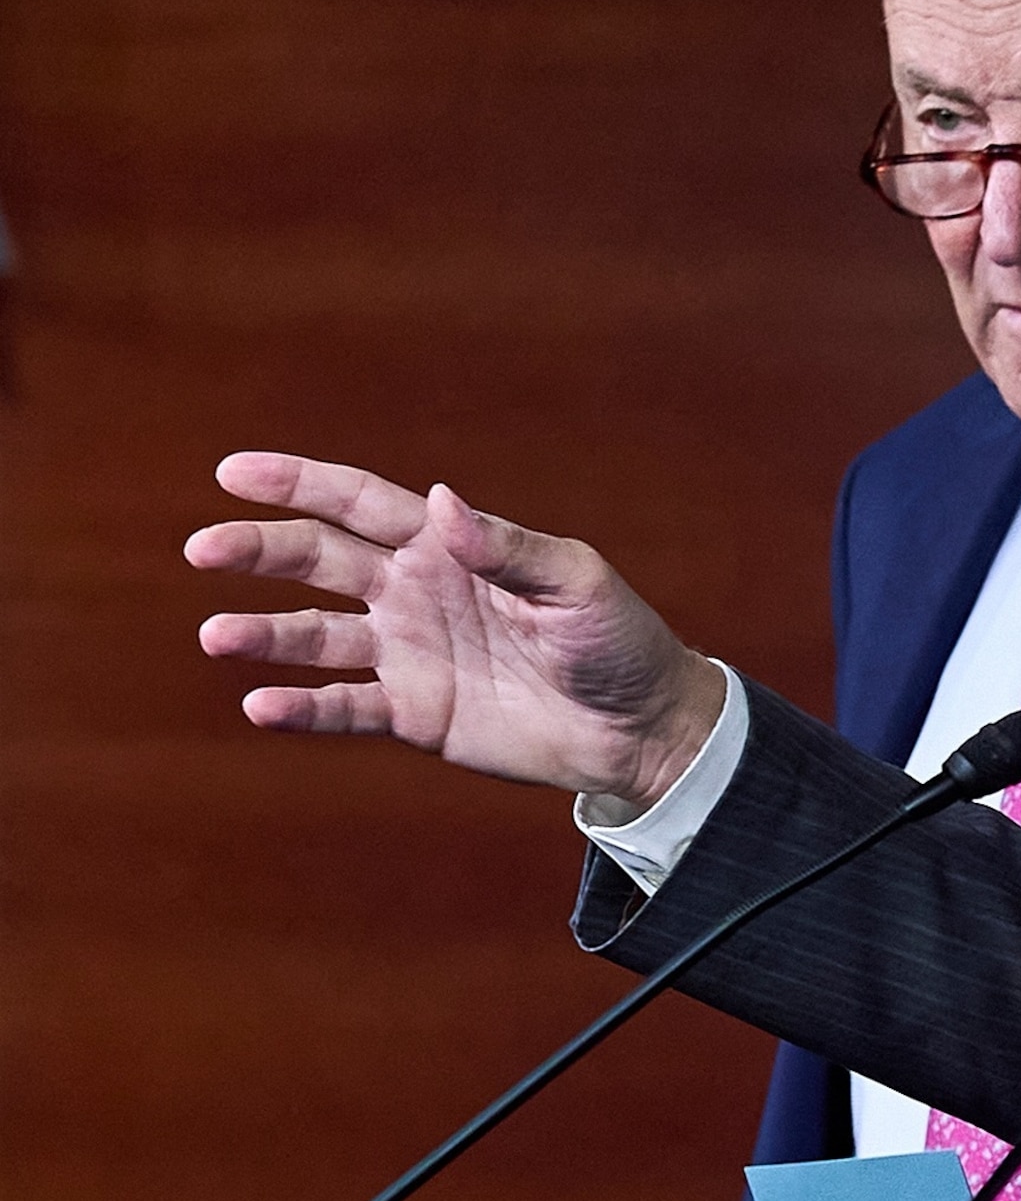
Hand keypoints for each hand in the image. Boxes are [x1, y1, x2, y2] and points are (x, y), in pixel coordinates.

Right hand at [184, 453, 724, 802]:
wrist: (638, 727)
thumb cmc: (618, 641)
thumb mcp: (576, 584)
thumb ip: (508, 548)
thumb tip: (442, 503)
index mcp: (449, 547)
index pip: (360, 503)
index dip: (298, 485)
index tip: (232, 472)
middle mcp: (415, 593)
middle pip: (319, 561)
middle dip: (260, 550)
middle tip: (202, 549)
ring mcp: (408, 654)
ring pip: (316, 636)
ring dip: (264, 634)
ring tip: (218, 635)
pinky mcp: (414, 713)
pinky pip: (344, 708)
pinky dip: (302, 707)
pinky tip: (262, 705)